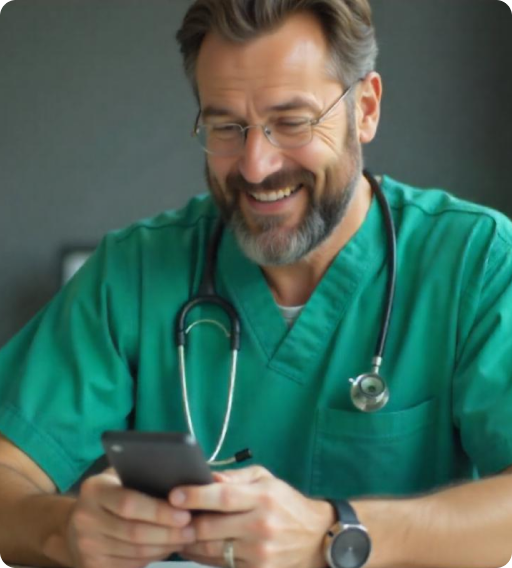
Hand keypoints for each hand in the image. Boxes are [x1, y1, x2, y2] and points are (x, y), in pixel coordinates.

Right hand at [66, 469, 195, 567]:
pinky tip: (168, 548)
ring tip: (185, 538)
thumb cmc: (109, 493)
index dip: (159, 511)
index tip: (185, 513)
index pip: (129, 503)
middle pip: (134, 531)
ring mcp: (87, 547)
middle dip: (168, 532)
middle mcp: (86, 519)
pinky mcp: (93, 567)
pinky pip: (130, 565)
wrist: (75, 525)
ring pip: (135, 552)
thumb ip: (140, 475)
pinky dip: (153, 557)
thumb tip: (177, 477)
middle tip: (192, 529)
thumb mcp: (118, 476)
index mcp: (94, 490)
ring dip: (165, 547)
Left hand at [171, 466, 334, 567]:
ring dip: (190, 542)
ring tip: (178, 531)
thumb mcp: (266, 479)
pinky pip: (221, 565)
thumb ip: (235, 478)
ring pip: (211, 550)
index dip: (195, 496)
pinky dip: (204, 556)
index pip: (222, 497)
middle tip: (170, 516)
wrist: (316, 537)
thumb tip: (206, 477)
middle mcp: (260, 525)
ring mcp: (259, 552)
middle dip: (185, 523)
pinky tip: (197, 546)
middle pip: (210, 528)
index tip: (174, 494)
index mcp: (263, 497)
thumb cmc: (286, 503)